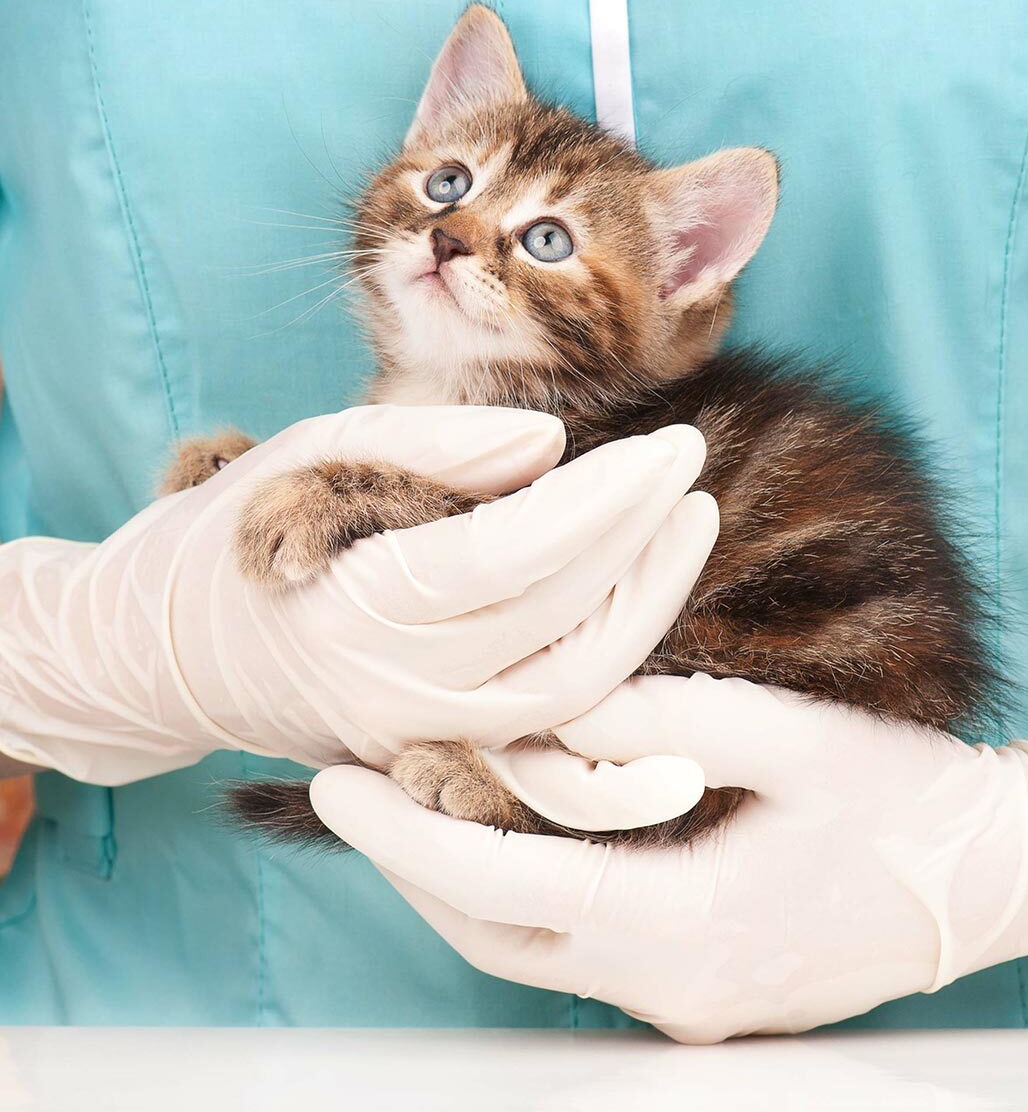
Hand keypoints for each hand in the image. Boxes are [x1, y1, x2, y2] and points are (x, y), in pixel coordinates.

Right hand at [0, 406, 715, 792]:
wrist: (170, 654)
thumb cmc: (237, 534)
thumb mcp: (315, 454)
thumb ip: (432, 440)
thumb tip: (550, 444)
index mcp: (356, 605)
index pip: (513, 555)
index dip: (605, 500)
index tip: (670, 448)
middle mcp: (398, 691)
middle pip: (562, 623)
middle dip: (643, 538)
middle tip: (686, 462)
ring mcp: (423, 739)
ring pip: (575, 690)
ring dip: (647, 607)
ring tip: (686, 523)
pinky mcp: (442, 756)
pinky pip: (553, 731)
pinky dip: (614, 673)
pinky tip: (649, 604)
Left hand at [311, 674, 1027, 1042]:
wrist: (994, 876)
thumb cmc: (902, 800)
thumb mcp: (785, 737)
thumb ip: (662, 720)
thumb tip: (553, 711)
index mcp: (686, 926)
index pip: (502, 887)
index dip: (407, 836)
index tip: (337, 783)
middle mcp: (671, 987)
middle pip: (495, 934)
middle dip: (411, 865)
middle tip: (355, 788)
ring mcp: (686, 1003)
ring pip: (528, 951)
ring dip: (463, 881)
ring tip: (414, 801)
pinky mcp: (702, 993)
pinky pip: (579, 949)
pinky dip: (526, 893)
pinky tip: (512, 832)